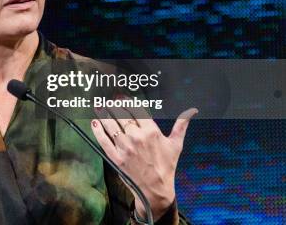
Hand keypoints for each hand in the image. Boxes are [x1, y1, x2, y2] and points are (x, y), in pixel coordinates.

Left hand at [91, 102, 196, 220]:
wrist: (155, 190)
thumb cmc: (167, 167)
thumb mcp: (176, 144)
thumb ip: (181, 125)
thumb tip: (192, 110)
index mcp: (151, 132)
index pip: (136, 111)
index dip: (127, 102)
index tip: (121, 97)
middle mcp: (137, 137)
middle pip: (121, 116)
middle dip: (114, 107)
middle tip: (108, 101)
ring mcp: (125, 148)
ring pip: (111, 125)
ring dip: (104, 114)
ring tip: (100, 107)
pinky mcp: (116, 157)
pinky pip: (103, 140)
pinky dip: (98, 130)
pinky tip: (95, 123)